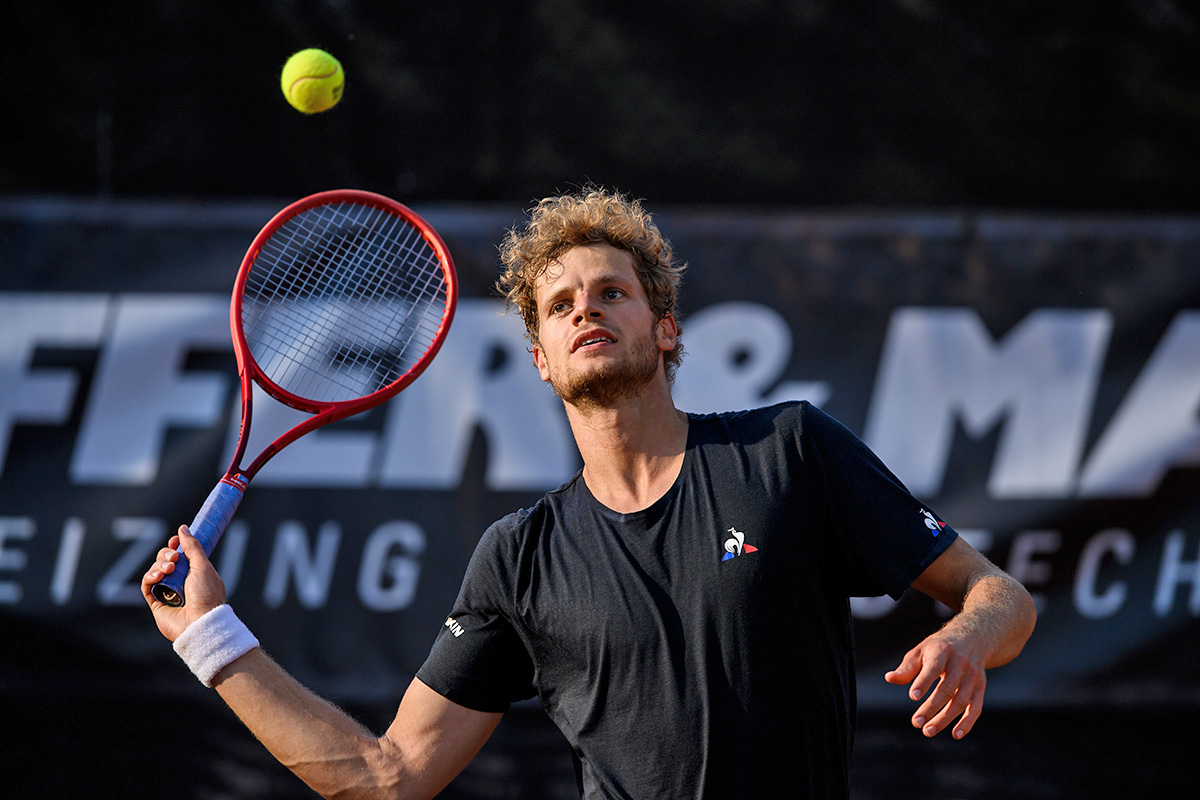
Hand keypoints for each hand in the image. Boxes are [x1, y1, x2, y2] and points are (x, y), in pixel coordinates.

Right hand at [141, 526, 226, 641]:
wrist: (200, 623)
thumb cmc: (207, 596)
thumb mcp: (203, 566)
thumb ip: (192, 546)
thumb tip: (183, 528)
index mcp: (195, 573)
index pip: (181, 555)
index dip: (176, 545)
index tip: (175, 540)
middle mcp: (181, 581)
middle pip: (165, 560)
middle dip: (166, 554)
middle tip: (174, 558)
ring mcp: (168, 591)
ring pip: (155, 570)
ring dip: (159, 565)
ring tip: (169, 570)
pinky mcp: (157, 602)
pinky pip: (147, 584)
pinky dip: (149, 577)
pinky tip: (157, 576)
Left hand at [884, 630, 986, 739]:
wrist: (972, 639)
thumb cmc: (939, 648)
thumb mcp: (920, 651)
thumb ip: (906, 667)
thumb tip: (889, 678)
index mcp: (943, 651)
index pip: (934, 667)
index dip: (924, 682)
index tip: (913, 696)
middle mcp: (961, 664)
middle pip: (947, 688)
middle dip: (931, 707)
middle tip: (916, 722)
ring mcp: (973, 677)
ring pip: (961, 701)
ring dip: (945, 719)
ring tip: (928, 731)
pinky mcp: (980, 688)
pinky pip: (976, 708)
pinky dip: (967, 723)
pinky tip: (955, 735)